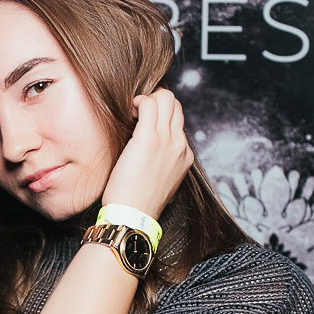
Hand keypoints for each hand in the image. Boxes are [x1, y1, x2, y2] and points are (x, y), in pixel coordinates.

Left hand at [100, 88, 193, 221]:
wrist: (134, 216)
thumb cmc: (139, 202)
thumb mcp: (161, 181)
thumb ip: (162, 163)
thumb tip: (149, 152)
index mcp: (184, 156)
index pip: (178, 121)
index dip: (160, 116)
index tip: (143, 123)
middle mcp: (180, 145)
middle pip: (175, 104)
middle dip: (156, 102)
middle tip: (138, 115)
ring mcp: (167, 140)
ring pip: (165, 98)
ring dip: (147, 100)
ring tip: (133, 114)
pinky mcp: (149, 138)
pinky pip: (149, 103)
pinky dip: (138, 101)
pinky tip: (128, 112)